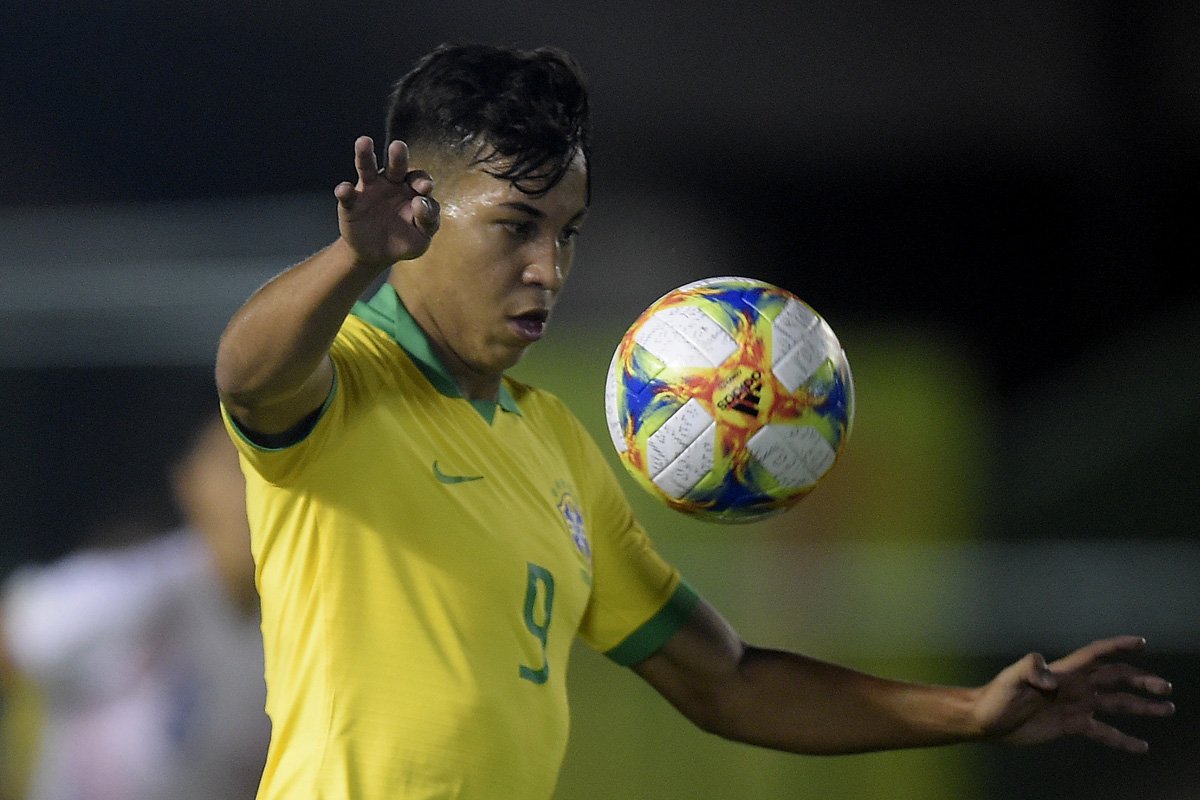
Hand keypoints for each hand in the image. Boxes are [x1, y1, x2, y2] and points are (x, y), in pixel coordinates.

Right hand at [333, 136, 440, 269]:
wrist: (377, 255)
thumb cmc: (405, 242)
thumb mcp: (421, 238)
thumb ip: (428, 220)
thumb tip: (421, 202)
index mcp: (413, 190)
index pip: (420, 180)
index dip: (422, 182)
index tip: (425, 188)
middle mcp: (392, 183)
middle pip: (396, 165)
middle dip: (398, 156)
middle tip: (398, 147)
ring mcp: (369, 190)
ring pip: (367, 168)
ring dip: (365, 155)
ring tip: (364, 142)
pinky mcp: (351, 202)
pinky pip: (346, 194)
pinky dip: (344, 191)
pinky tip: (345, 190)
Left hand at [974, 635, 1174, 752]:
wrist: (986, 721)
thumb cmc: (996, 696)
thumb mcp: (1010, 679)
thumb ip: (1029, 669)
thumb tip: (1050, 680)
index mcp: (1064, 671)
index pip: (1097, 654)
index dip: (1118, 646)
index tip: (1142, 642)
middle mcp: (1074, 685)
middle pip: (1115, 678)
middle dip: (1141, 681)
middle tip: (1165, 688)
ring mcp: (1075, 705)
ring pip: (1116, 703)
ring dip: (1141, 706)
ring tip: (1167, 709)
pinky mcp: (1071, 725)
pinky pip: (1104, 732)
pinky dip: (1123, 739)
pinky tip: (1141, 747)